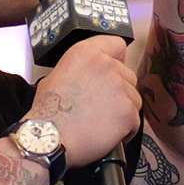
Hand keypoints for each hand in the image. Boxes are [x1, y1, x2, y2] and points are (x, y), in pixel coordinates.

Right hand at [25, 33, 142, 165]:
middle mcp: (105, 65)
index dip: (116, 60)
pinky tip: (108, 135)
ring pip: (134, 98)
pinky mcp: (128, 111)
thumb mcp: (53, 78)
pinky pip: (135, 121)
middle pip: (128, 75)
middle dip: (119, 91)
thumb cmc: (48, 114)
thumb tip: (87, 76)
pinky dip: (126, 130)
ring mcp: (119, 88)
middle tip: (102, 107)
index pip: (116, 45)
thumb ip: (78, 69)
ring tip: (102, 123)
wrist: (50, 139)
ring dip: (123, 111)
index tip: (112, 73)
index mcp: (86, 53)